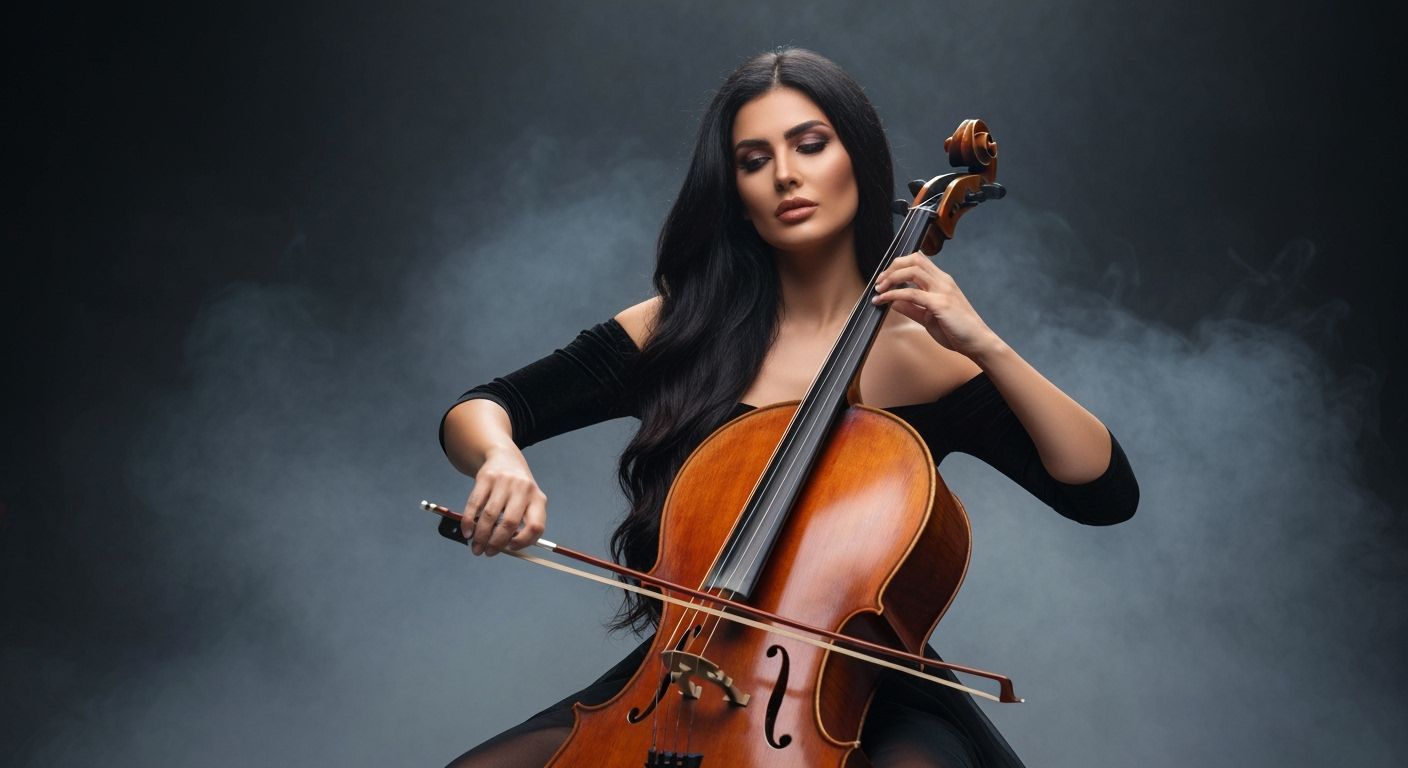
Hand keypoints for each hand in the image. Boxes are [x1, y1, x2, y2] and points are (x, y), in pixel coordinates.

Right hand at [461, 448, 546, 556]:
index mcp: (538, 499)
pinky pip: (475, 504)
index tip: (511, 548)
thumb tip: (505, 549)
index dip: (524, 541)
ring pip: (490, 516)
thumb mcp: (527, 502)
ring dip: (481, 536)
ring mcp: (505, 482)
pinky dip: (469, 521)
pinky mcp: (486, 477)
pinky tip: (467, 532)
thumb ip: (521, 524)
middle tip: (487, 552)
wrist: (504, 458)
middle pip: (510, 523)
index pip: (536, 525)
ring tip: (476, 546)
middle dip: (496, 543)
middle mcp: (523, 489)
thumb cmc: (517, 489)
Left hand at [871, 252, 1002, 360]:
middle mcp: (943, 281)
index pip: (918, 260)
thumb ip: (911, 308)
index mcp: (942, 281)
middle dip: (892, 267)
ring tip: (879, 289)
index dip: (898, 265)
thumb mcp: (928, 317)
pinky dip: (893, 294)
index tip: (884, 278)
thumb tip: (892, 301)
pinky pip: (912, 293)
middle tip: (879, 282)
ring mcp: (942, 290)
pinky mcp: (940, 303)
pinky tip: (884, 300)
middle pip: (914, 259)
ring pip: (912, 270)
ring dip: (891, 277)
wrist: (977, 342)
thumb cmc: (956, 331)